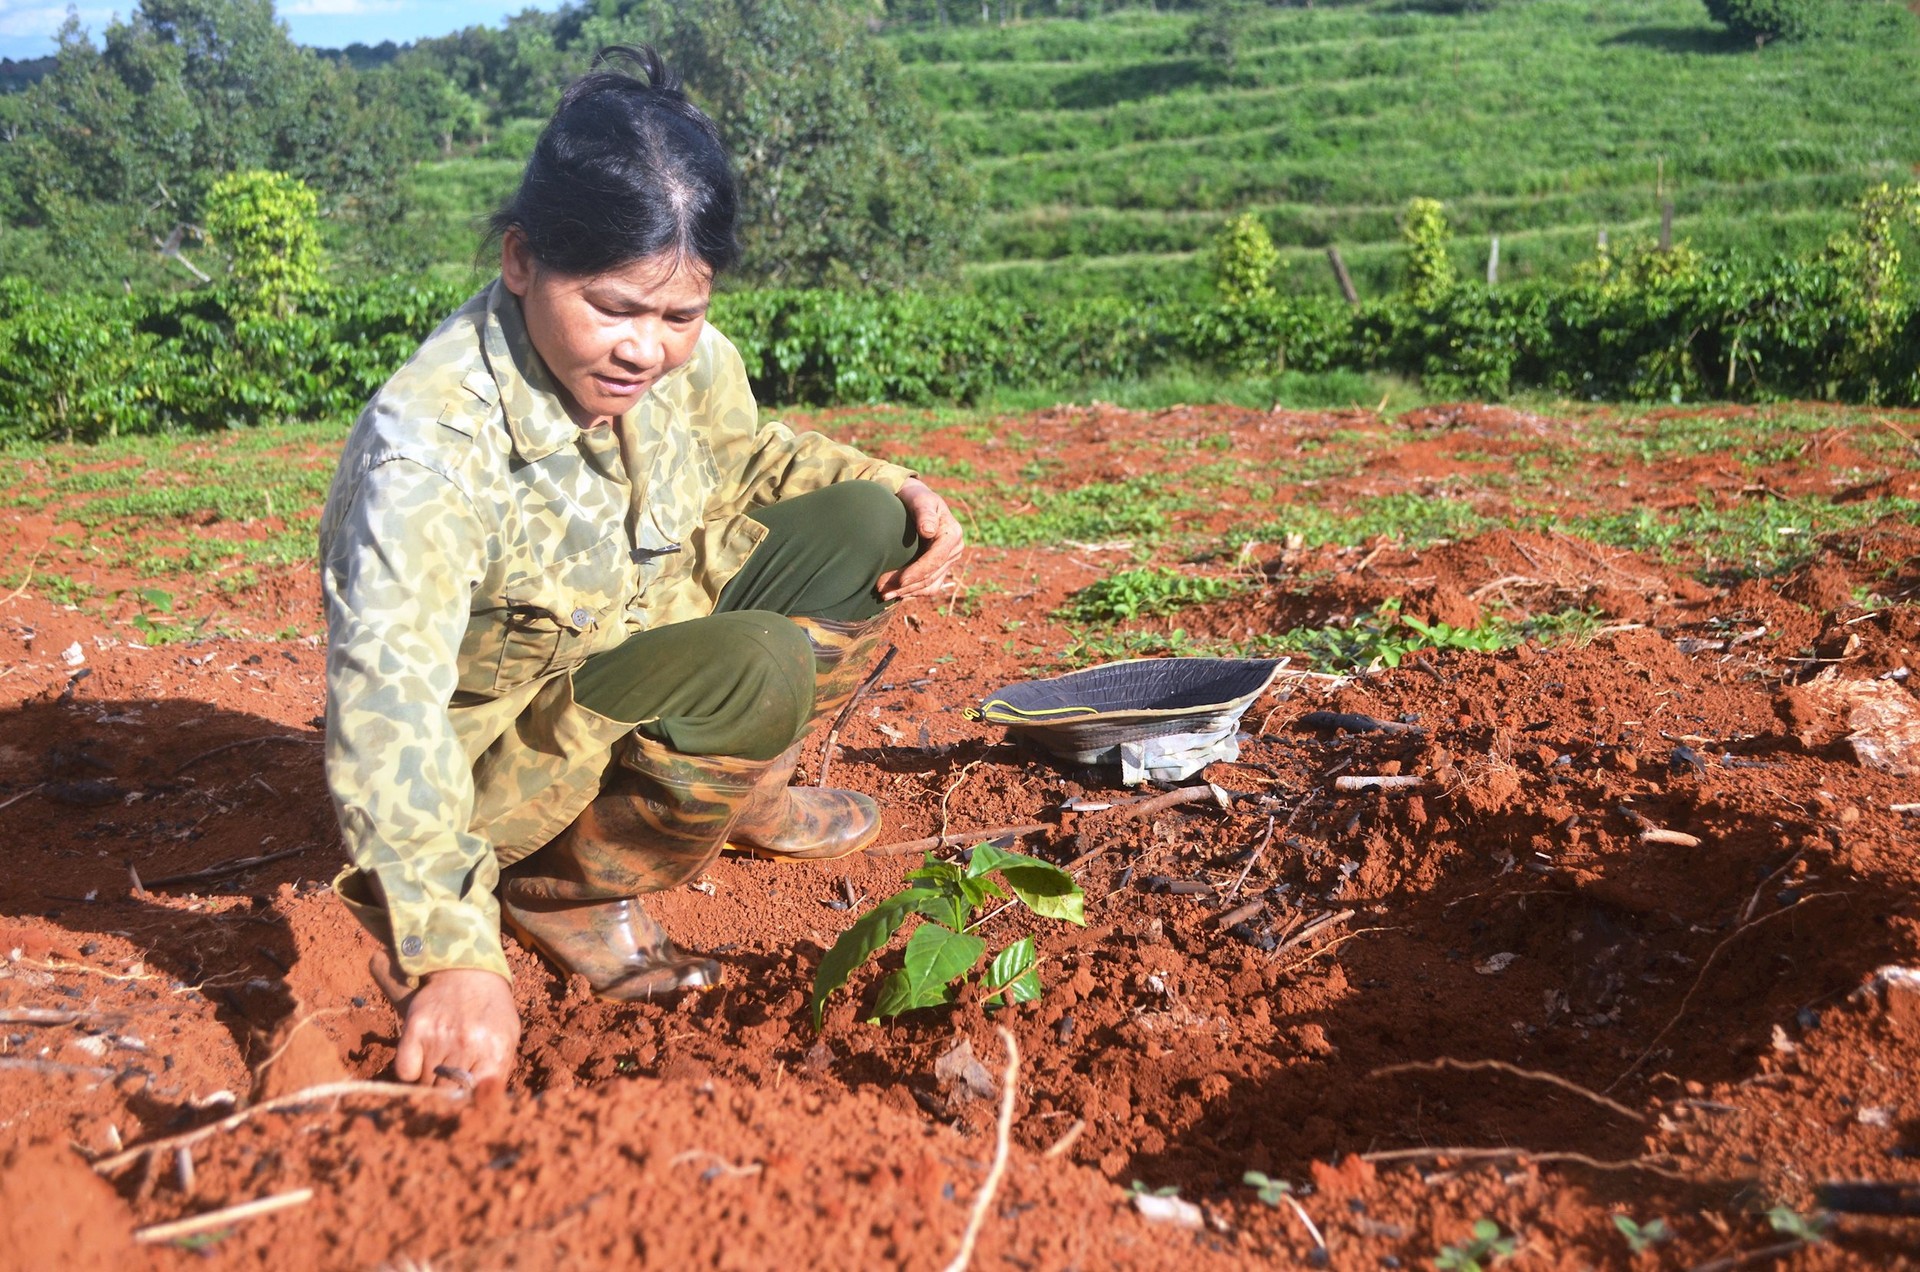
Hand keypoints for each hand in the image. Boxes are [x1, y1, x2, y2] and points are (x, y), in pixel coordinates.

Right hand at [389, 966, 519, 1095]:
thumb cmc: (490, 1011)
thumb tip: (483, 1108)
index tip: (463, 1107)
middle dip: (448, 1096)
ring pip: (425, 1085)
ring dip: (430, 1082)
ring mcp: (440, 1036)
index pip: (477, 1097)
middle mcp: (467, 1044)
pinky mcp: (416, 1028)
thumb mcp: (507, 1039)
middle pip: (448, 1095)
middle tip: (449, 1087)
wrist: (468, 972)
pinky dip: (410, 1072)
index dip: (468, 1106)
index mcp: (496, 1050)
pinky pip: (405, 1071)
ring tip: (440, 1063)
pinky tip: (422, 1058)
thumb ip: (497, 1073)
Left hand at [877, 479, 963, 601]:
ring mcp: (948, 560)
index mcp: (952, 534)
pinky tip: (896, 594)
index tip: (899, 581)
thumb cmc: (916, 497)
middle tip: (881, 590)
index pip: (936, 559)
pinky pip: (929, 586)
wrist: (915, 500)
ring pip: (930, 585)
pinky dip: (913, 592)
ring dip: (908, 592)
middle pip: (931, 575)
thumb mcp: (920, 499)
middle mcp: (955, 549)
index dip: (918, 572)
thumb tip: (929, 530)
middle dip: (906, 585)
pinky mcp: (941, 567)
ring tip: (885, 595)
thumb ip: (924, 513)